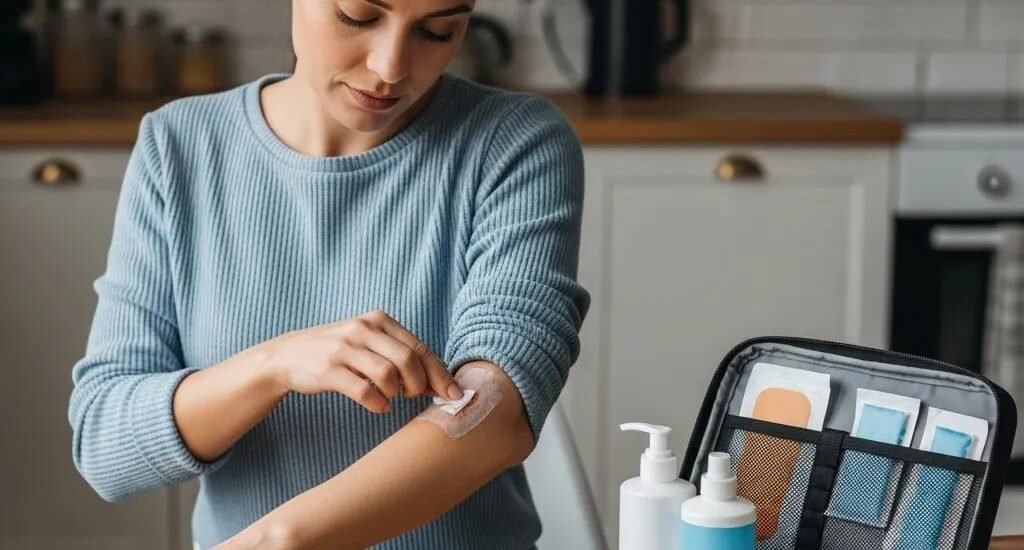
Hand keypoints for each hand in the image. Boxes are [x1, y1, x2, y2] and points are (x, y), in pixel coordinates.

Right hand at [260, 310, 463, 412]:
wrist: (289, 355)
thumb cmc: (340, 353)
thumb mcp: (370, 344)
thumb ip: (402, 357)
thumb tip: (440, 383)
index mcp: (379, 320)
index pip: (420, 348)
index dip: (440, 374)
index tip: (455, 394)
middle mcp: (363, 329)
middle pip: (408, 360)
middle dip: (419, 385)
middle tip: (413, 396)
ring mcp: (344, 348)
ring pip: (388, 375)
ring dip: (396, 393)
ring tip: (391, 397)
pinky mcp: (328, 370)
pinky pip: (363, 391)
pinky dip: (377, 403)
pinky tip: (378, 406)